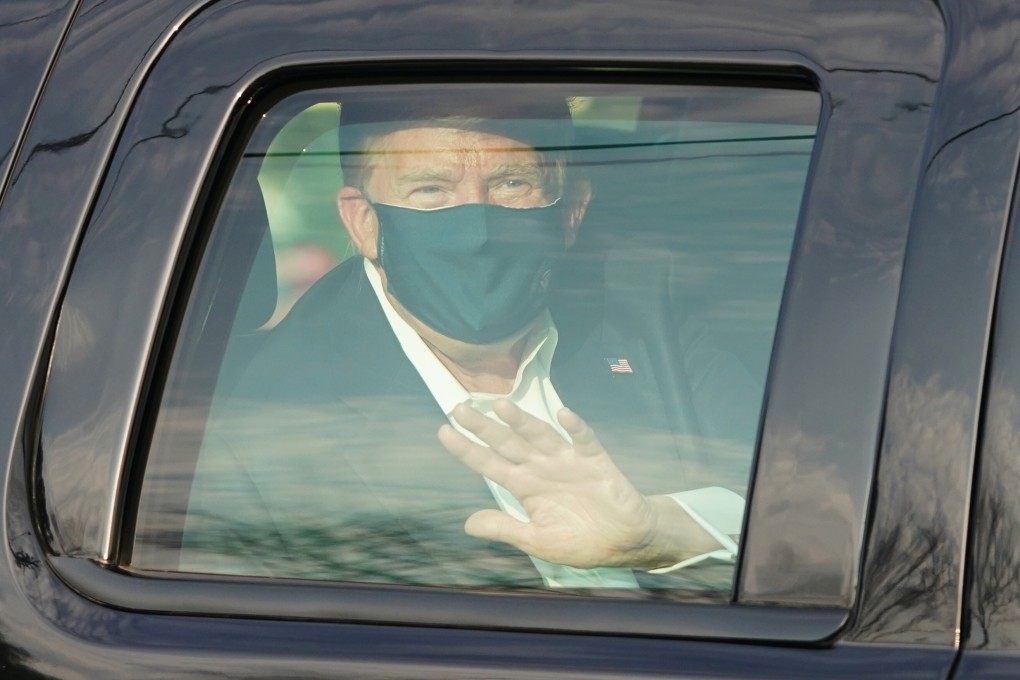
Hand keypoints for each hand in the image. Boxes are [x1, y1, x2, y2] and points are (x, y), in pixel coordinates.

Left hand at [437, 399, 718, 569]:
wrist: (625, 541)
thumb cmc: (580, 541)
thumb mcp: (537, 541)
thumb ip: (506, 529)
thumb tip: (467, 524)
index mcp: (525, 486)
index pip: (489, 464)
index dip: (467, 449)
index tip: (443, 431)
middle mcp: (541, 468)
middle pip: (508, 443)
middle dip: (485, 427)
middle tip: (460, 408)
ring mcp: (567, 461)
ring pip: (540, 436)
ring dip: (523, 422)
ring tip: (502, 406)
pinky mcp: (596, 461)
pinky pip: (584, 441)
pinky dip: (575, 428)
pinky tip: (564, 416)